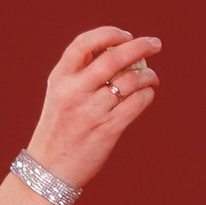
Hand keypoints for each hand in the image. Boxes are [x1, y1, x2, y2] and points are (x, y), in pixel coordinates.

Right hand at [26, 26, 163, 191]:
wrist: (49, 170)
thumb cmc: (59, 130)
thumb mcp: (60, 96)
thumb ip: (80, 75)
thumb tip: (118, 55)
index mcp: (60, 78)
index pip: (84, 44)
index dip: (109, 34)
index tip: (126, 35)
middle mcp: (75, 91)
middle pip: (113, 58)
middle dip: (140, 46)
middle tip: (155, 44)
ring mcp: (91, 111)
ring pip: (130, 81)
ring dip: (147, 75)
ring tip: (152, 77)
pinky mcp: (107, 131)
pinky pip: (135, 105)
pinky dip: (147, 95)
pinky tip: (148, 95)